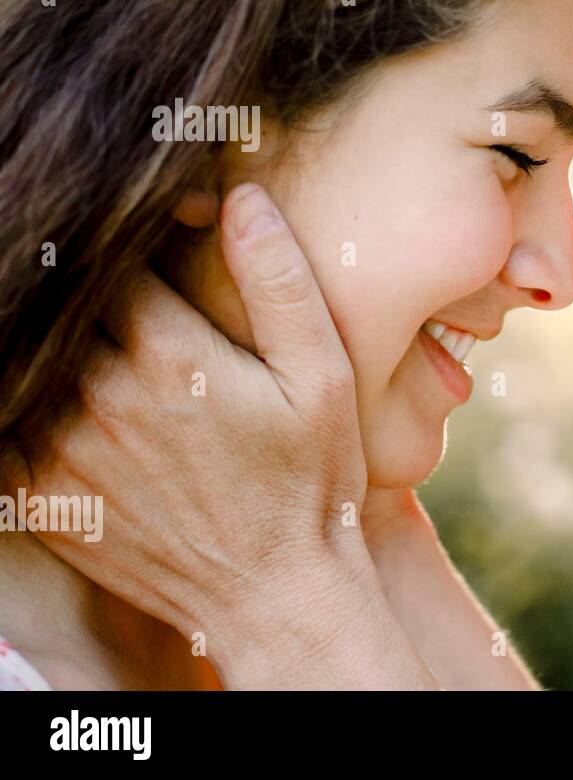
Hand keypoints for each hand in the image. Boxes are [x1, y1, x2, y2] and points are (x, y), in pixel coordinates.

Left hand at [6, 183, 435, 687]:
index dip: (137, 241)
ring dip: (65, 342)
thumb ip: (279, 282)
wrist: (275, 594)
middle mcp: (100, 395)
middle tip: (140, 303)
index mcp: (168, 354)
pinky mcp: (41, 494)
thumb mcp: (322, 376)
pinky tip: (86, 402)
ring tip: (117, 352)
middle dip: (98, 290)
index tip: (161, 248)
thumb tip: (240, 198)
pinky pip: (13, 422)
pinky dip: (34, 399)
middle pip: (69, 304)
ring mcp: (62, 448)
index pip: (117, 259)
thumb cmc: (311, 480)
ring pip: (35, 356)